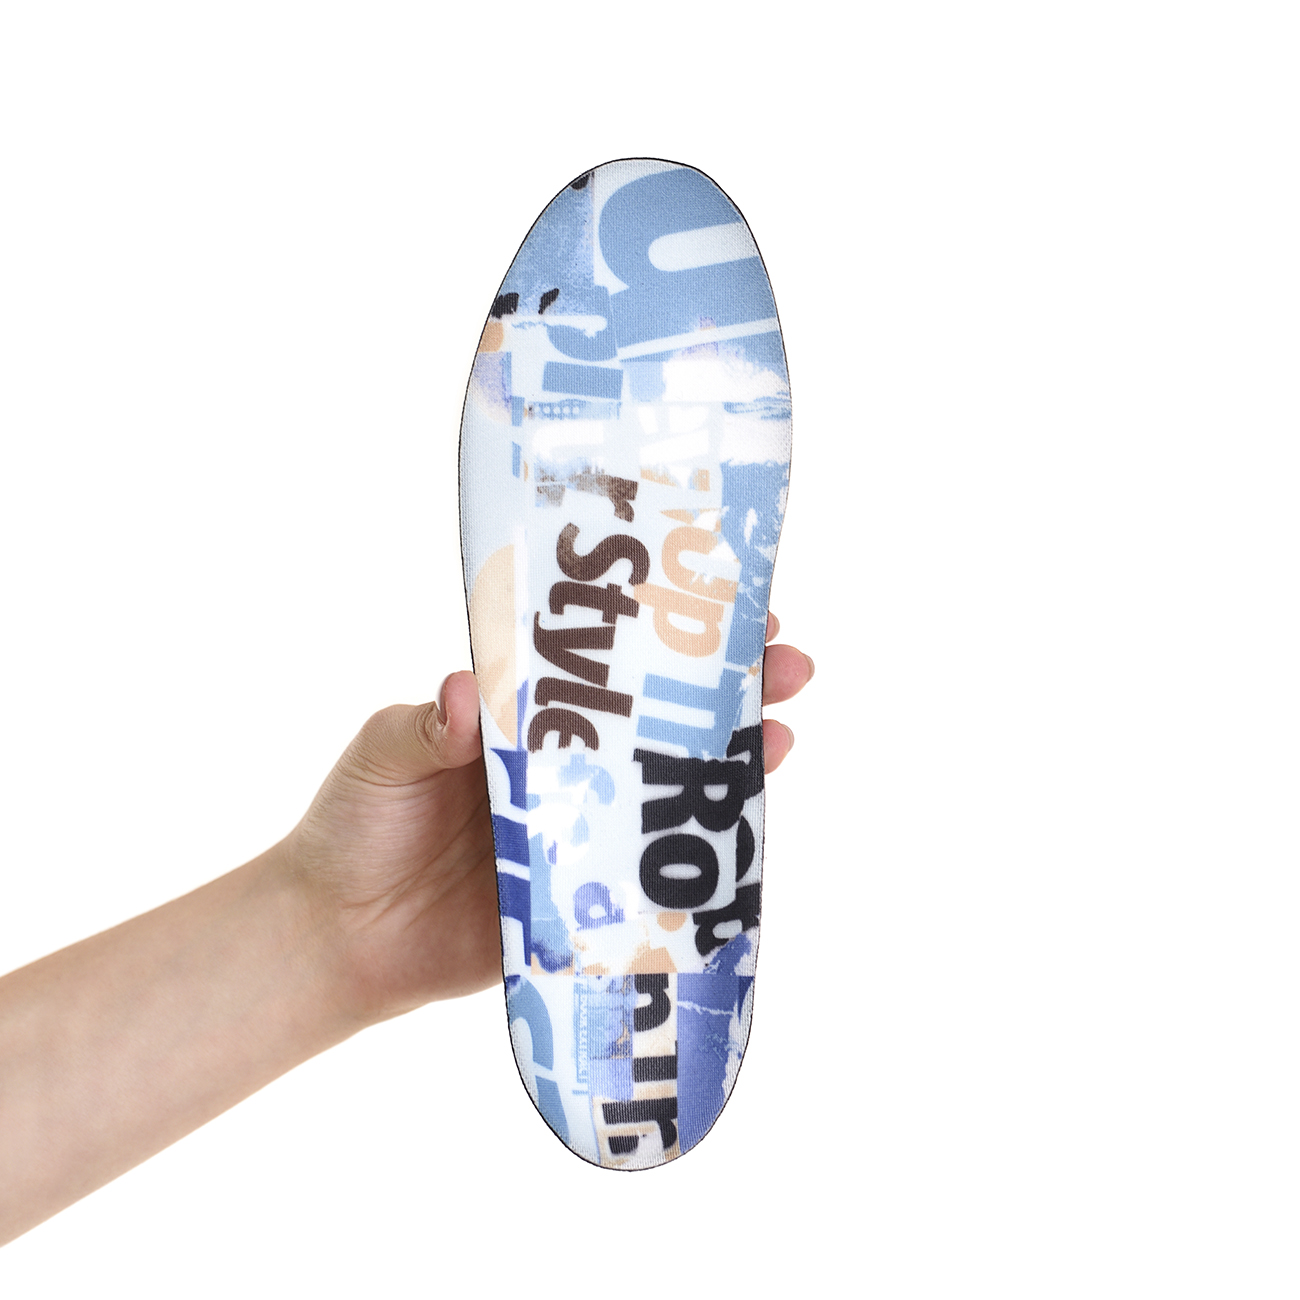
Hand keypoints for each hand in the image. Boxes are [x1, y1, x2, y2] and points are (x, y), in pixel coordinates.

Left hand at [286, 612, 814, 1023]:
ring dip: (730, 762)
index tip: (714, 600)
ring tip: (785, 731)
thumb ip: (422, 725)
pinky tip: (744, 831)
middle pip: (656, 723)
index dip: (658, 635)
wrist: (336, 937)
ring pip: (667, 791)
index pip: (602, 667)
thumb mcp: (382, 755)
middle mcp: (563, 771)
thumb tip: (463, 691)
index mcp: (522, 721)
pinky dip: (698, 858)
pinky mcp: (582, 903)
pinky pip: (648, 876)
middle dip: (725, 689)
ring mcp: (580, 835)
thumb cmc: (354, 826)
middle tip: (786, 662)